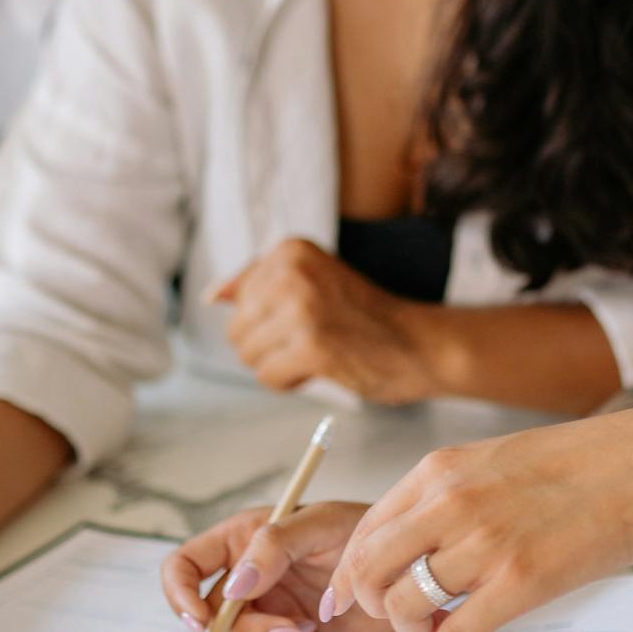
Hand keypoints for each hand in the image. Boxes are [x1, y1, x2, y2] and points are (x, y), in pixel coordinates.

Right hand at [157, 502, 396, 631]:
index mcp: (239, 543)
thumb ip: (274, 546)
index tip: (202, 620)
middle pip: (207, 622)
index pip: (182, 568)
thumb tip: (233, 588)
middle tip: (289, 630)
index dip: (179, 596)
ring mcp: (264, 615)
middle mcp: (244, 582)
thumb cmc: (365, 532)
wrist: (407, 571)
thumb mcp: (321, 523)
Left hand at [214, 238, 436, 404]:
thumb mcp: (312, 282)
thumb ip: (260, 284)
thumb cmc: (365, 317)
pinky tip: (322, 368)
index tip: (311, 314)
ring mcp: (302, 309)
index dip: (270, 318)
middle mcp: (292, 272)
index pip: (238, 298)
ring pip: (248, 355)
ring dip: (279, 364)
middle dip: (269, 344)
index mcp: (291, 249)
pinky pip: (267, 376)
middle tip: (316, 337)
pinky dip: (289, 382)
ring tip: (319, 351)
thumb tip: (213, 295)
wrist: (419, 344)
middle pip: (237, 328)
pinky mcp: (311, 346)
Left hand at [325, 405, 632, 631]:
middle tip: (394, 618)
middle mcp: (450, 504)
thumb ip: (450, 494)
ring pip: (403, 608)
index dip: (347, 572)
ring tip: (435, 630)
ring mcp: (484, 544)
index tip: (346, 598)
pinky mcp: (520, 583)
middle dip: (368, 605)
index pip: (363, 529)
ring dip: (410, 631)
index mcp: (440, 470)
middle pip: (368, 570)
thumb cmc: (583, 464)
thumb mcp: (497, 460)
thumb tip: (417, 539)